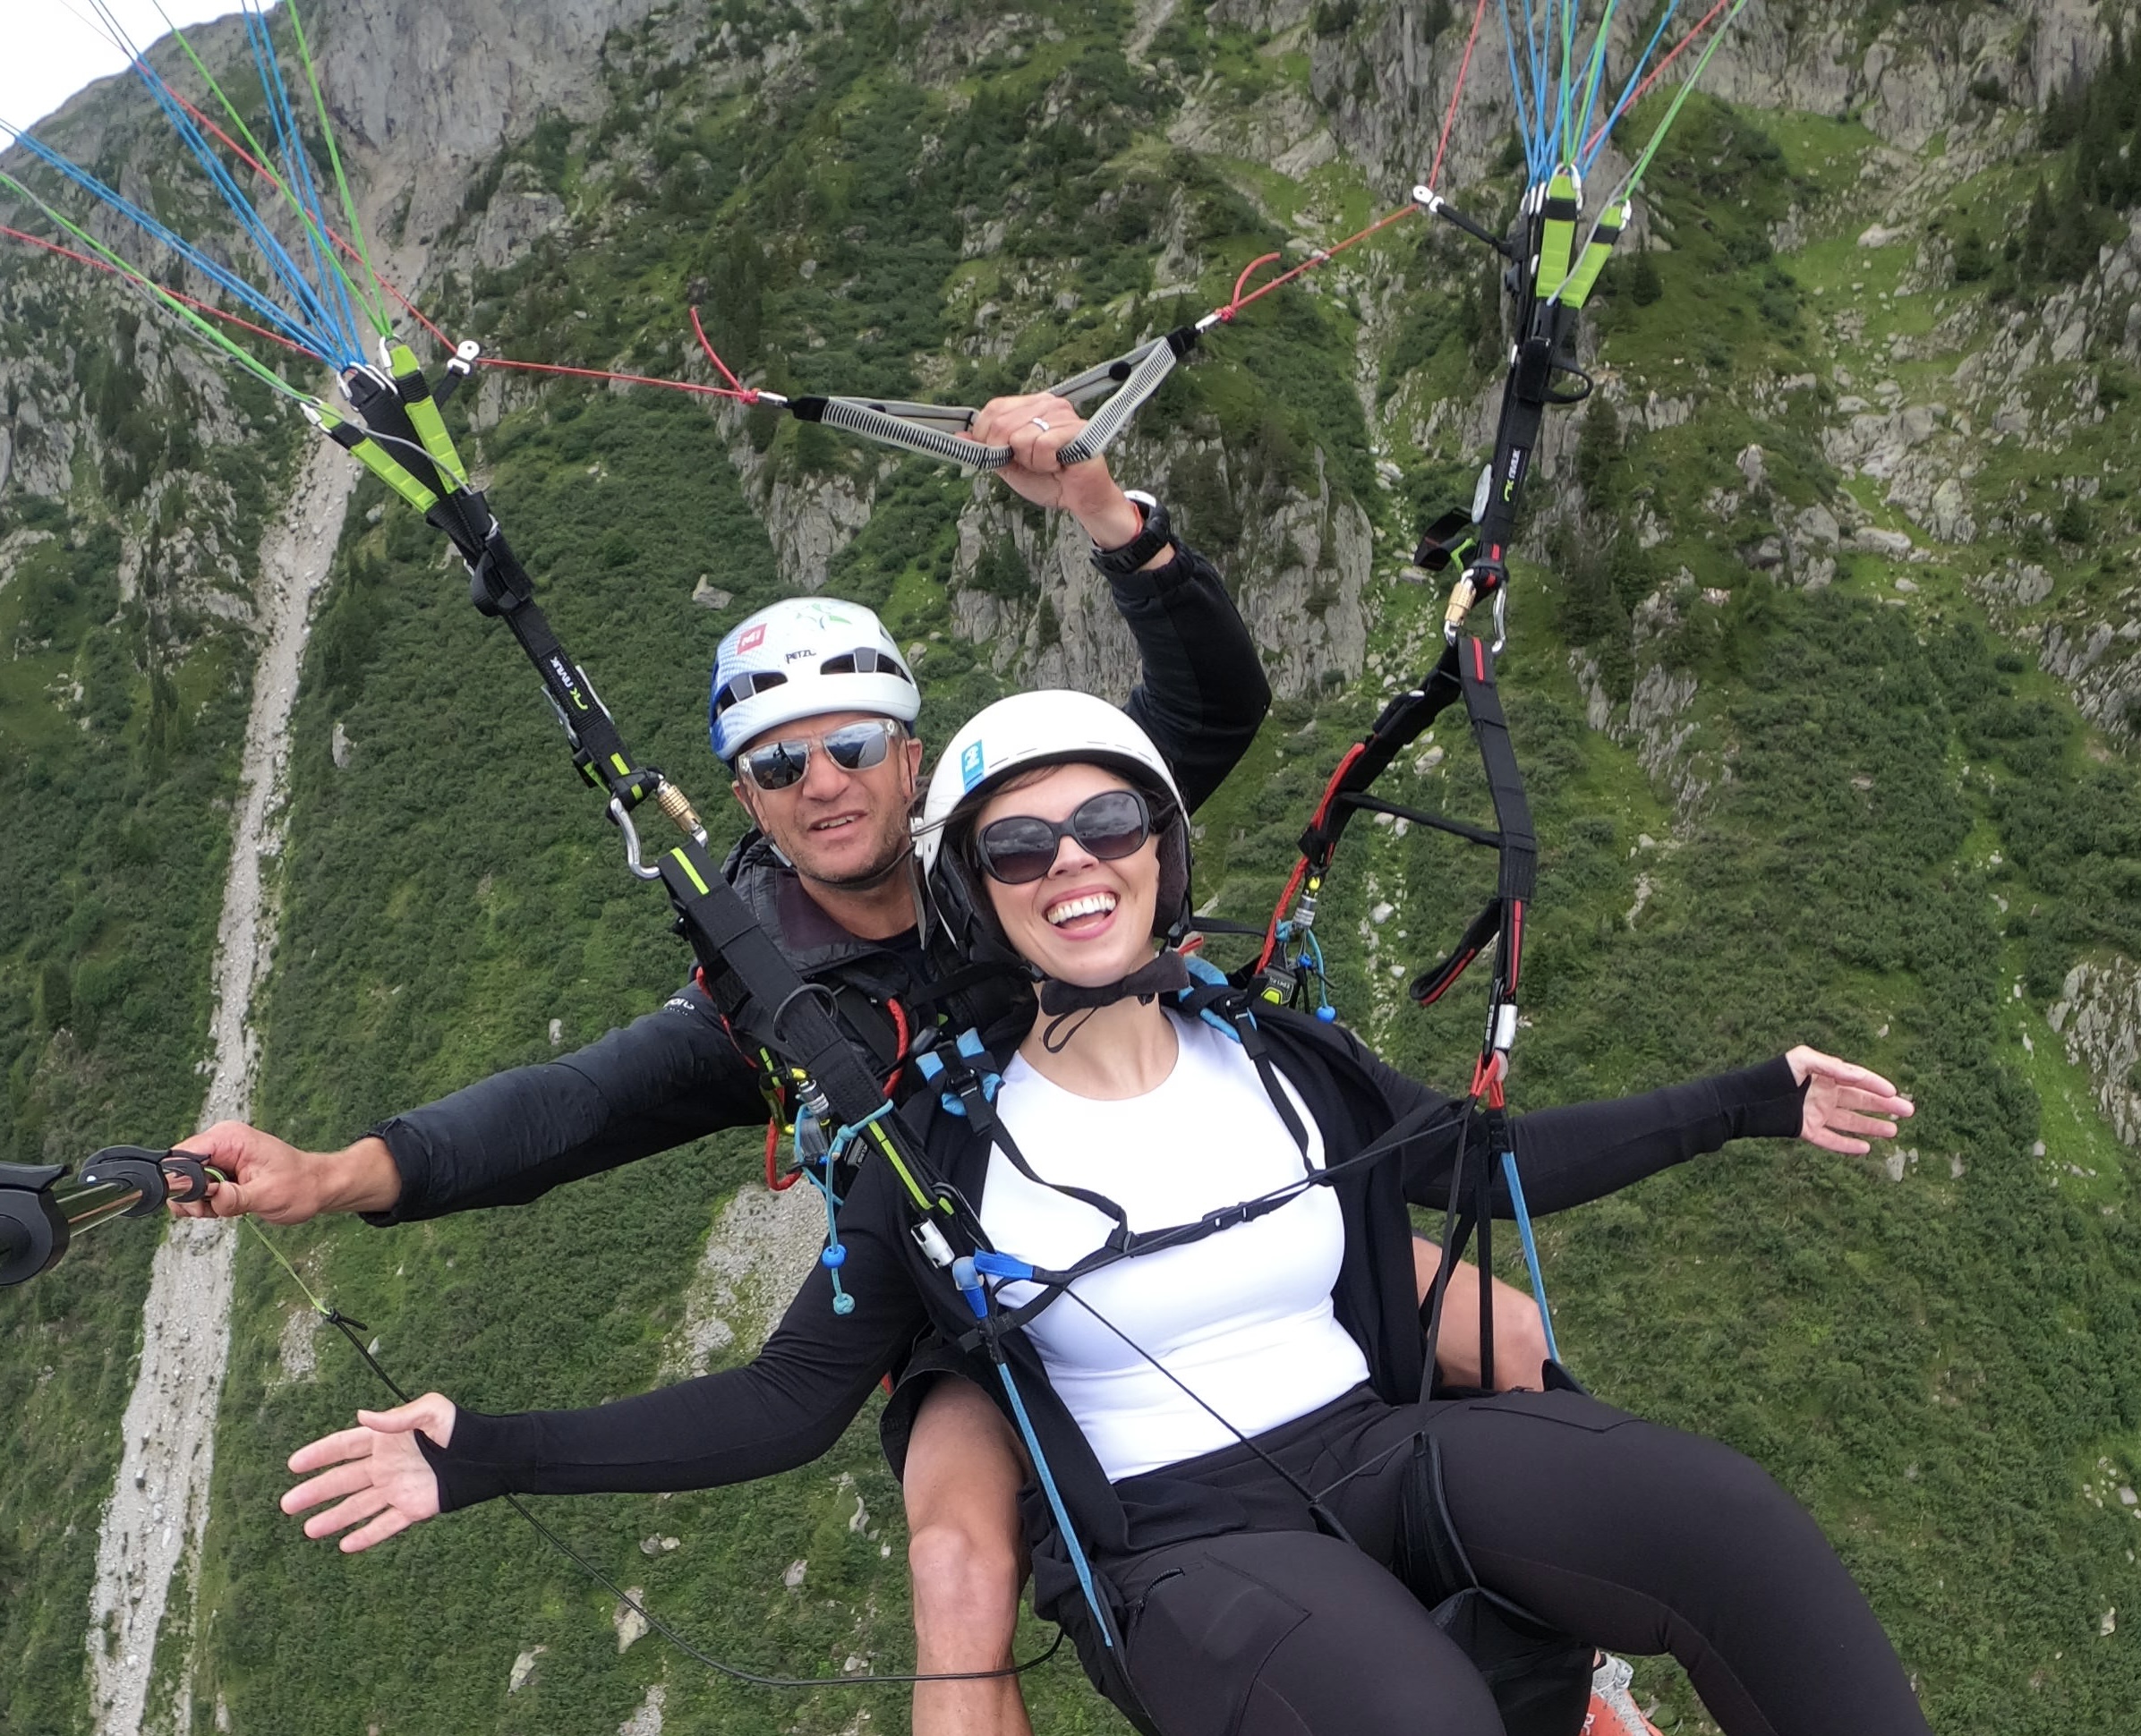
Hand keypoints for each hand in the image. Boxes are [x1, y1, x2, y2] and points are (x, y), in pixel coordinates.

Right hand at [167, 1123, 398, 1221]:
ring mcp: (221, 1158)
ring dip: (199, 1202)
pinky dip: (207, 1204)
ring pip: (186, 1183)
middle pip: (179, 1170)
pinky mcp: (222, 1173)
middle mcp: (221, 1144)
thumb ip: (232, 1196)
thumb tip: (206, 1195)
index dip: (181, 1180)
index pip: (182, 1155)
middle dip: (190, 1194)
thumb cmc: (300, 1185)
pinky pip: (199, 1190)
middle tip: (214, 1207)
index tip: (198, 1198)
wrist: (317, 1188)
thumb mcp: (266, 1195)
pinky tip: (227, 1206)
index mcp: (230, 1138)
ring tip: (228, 1206)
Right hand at [282, 1392, 454, 1552]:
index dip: (319, 1454)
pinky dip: (367, 1536)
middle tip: (287, 1505)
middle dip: (315, 1492)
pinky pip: (385, 1525)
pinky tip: (346, 1546)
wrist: (488, 1456)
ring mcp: (397, 1489)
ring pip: (358, 1507)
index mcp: (386, 1439)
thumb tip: (362, 1415)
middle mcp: (386, 1465)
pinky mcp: (413, 1509)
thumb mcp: (431, 1412)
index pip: (344, 1446)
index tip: (293, 1464)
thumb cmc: (461, 1428)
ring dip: (334, 1518)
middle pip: (343, 1480)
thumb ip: (397, 1416)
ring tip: (308, 1530)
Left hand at [965, 394, 1141, 544]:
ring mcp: (1062, 414)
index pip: (994, 408)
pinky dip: (1044, 463)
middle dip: (1008, 452)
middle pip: (1001, 422)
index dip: (985, 436)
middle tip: (1029, 463)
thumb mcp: (1010, 466)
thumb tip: (960, 436)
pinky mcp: (1075, 428)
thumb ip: (987, 450)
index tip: (999, 454)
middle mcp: (1046, 404)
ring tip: (1047, 464)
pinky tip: (1057, 465)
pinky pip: (1042, 444)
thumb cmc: (1050, 481)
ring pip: (1021, 436)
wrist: (1081, 499)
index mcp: (1030, 407)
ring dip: (1030, 461)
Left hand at [1784, 1046, 1913, 1154]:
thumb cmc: (1774, 1074)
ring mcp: (1816, 1114)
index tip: (1894, 1092)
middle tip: (1908, 1111)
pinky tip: (1866, 1148)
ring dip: (1872, 1126)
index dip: (1877, 1085)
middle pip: (1860, 1101)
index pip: (1858, 1080)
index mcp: (1825, 1076)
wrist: (1746, 1098)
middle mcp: (1824, 1095)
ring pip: (1850, 1122)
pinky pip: (1831, 1140)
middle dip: (1884, 1106)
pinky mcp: (1806, 1131)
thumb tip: (1858, 1075)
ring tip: (1894, 1131)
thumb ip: (1831, 1065)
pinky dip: (1847, 1145)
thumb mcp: (1802, 1060)